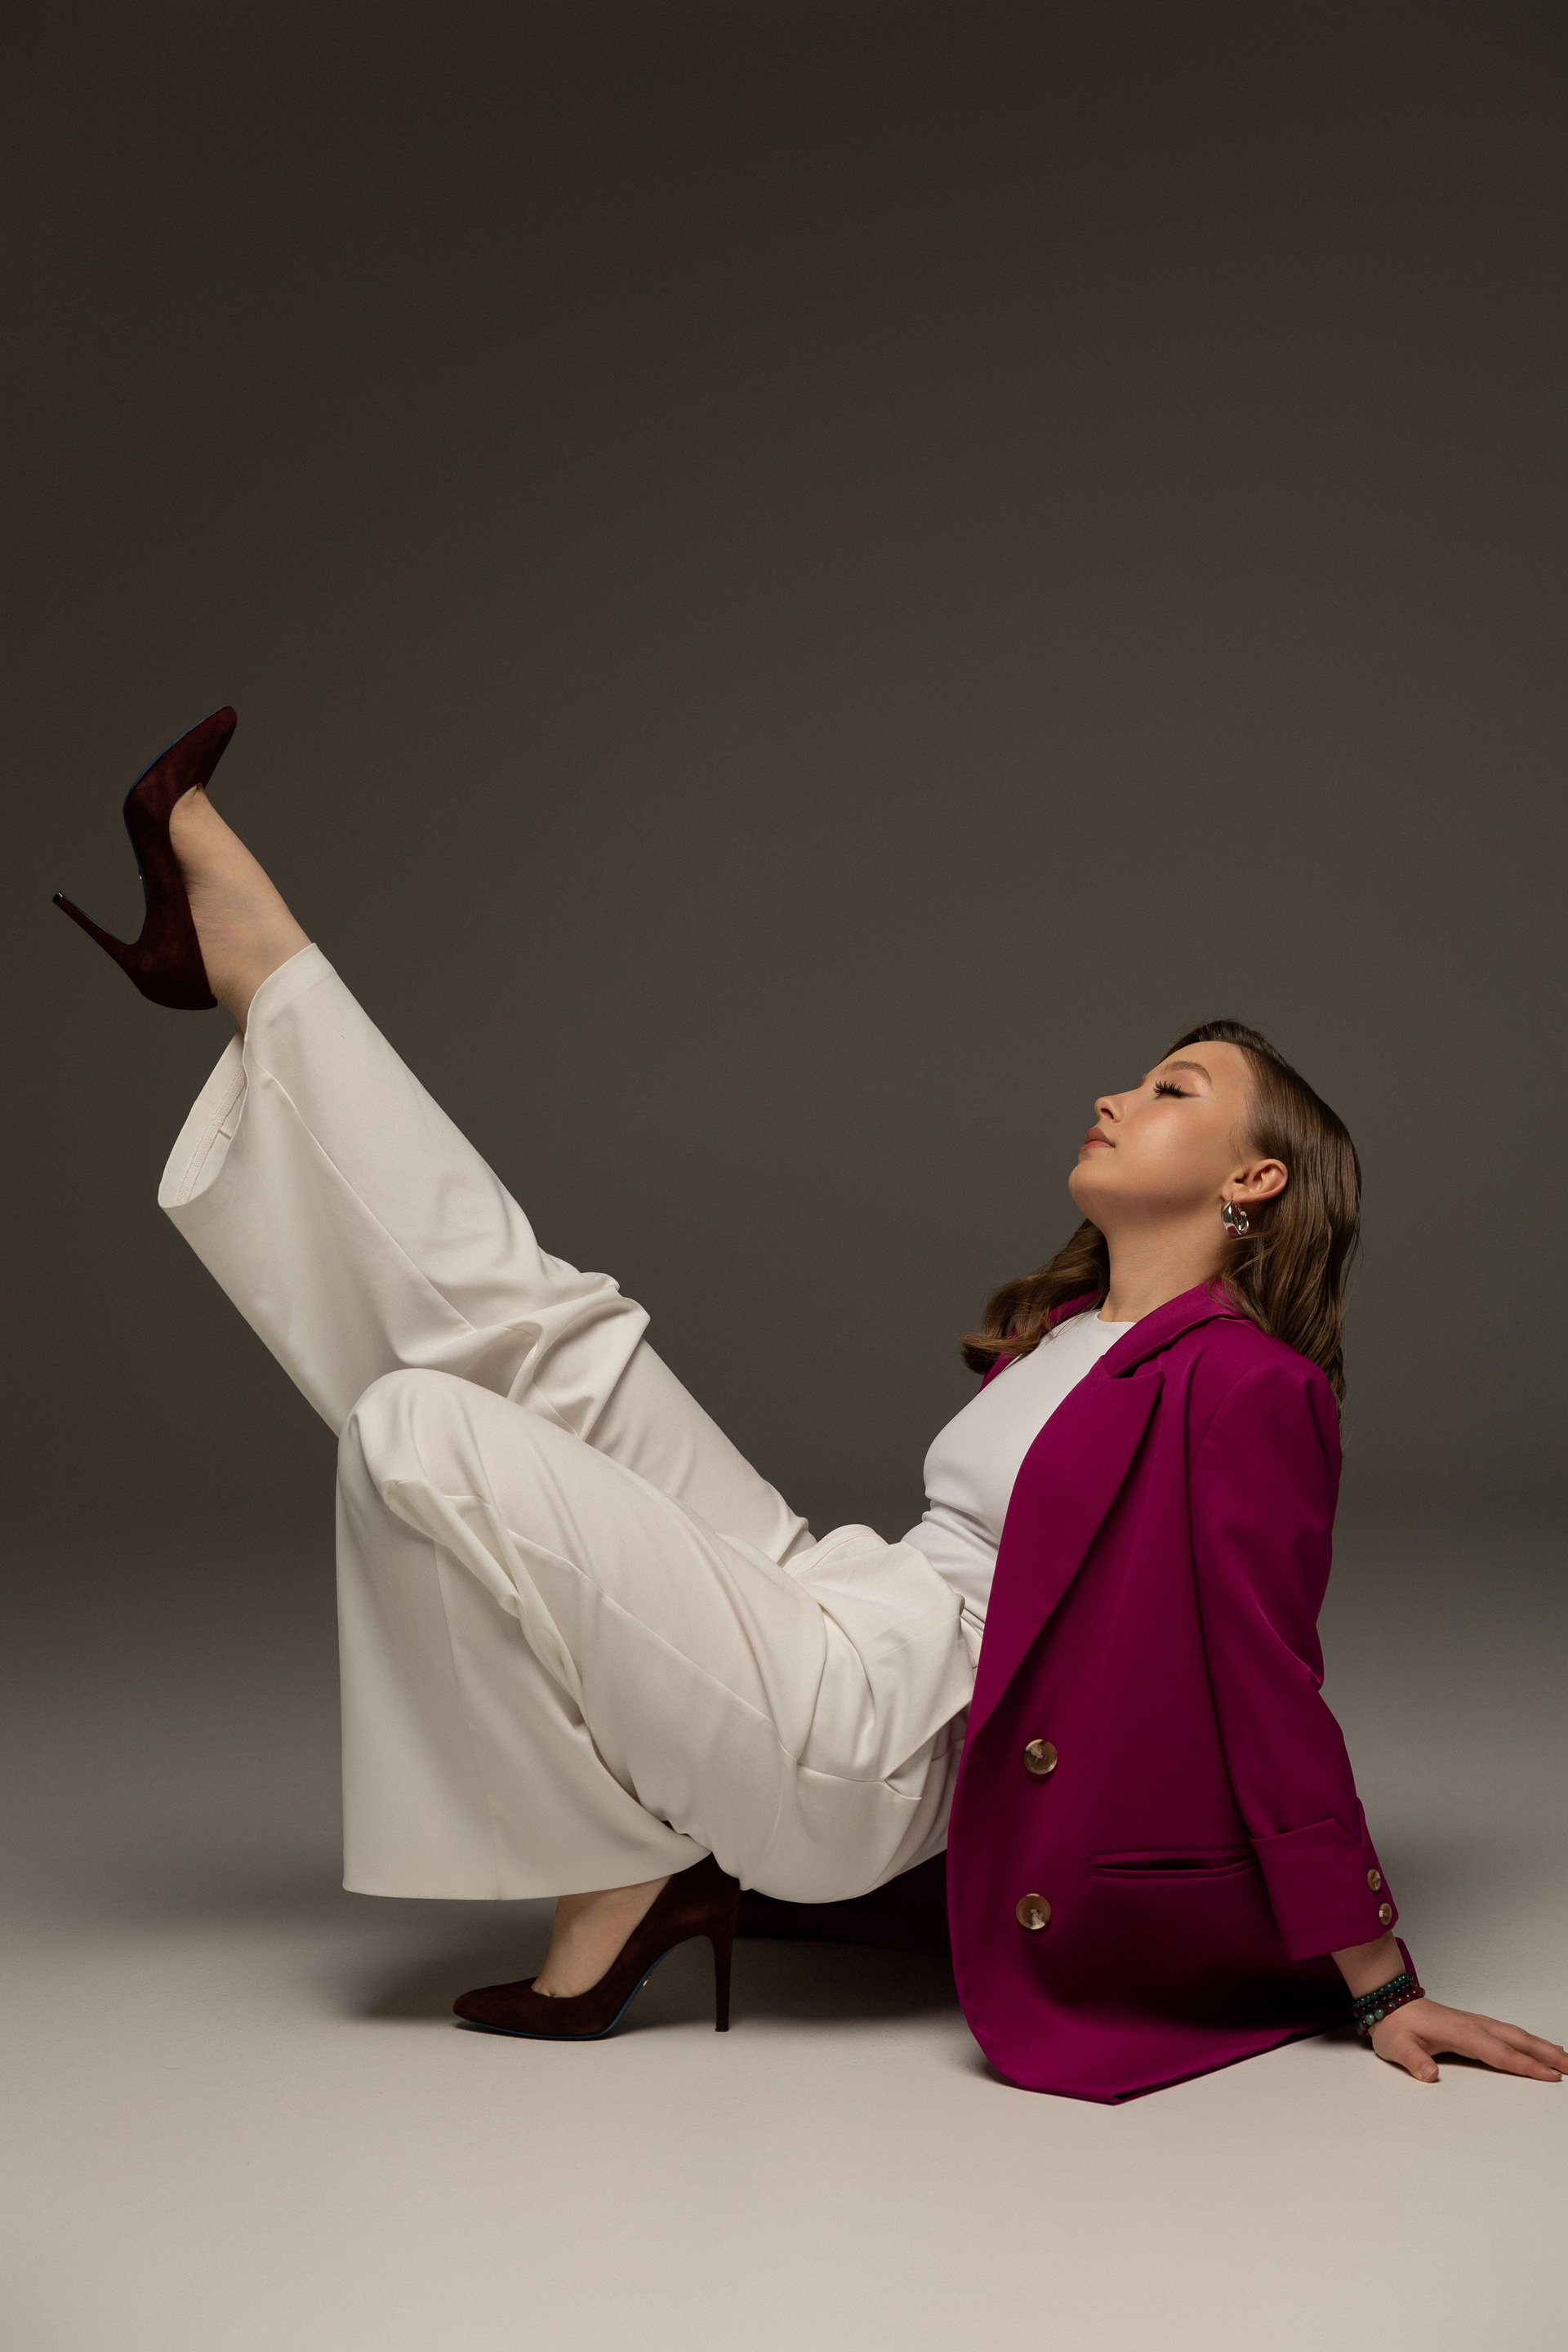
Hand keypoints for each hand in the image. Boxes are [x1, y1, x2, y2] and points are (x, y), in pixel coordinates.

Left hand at [1370, 1996, 1567, 2082]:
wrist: (1388, 2003)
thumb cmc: (1395, 2026)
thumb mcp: (1397, 2046)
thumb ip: (1413, 2060)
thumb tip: (1429, 2074)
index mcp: (1461, 2032)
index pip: (1500, 2053)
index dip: (1526, 2065)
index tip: (1550, 2075)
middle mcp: (1474, 2026)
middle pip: (1517, 2041)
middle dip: (1546, 2054)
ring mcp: (1476, 2024)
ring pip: (1516, 2035)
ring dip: (1542, 2046)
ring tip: (1565, 2059)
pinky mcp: (1475, 2026)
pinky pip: (1509, 2034)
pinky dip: (1528, 2041)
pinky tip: (1538, 2047)